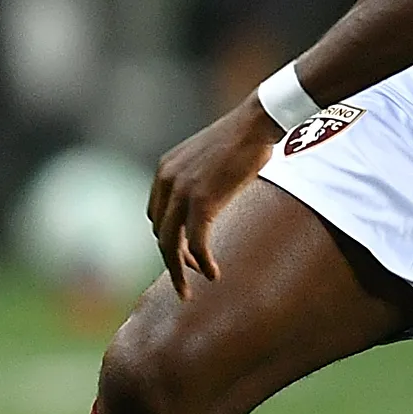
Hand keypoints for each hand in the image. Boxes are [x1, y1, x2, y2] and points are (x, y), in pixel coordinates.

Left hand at [147, 98, 280, 295]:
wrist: (256, 122)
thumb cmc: (241, 140)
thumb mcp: (208, 161)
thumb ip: (197, 182)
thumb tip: (205, 205)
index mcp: (164, 172)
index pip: (156, 216)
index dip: (169, 240)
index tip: (186, 255)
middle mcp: (166, 181)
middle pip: (160, 233)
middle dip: (171, 261)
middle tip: (182, 286)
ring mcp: (182, 191)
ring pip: (171, 243)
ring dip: (180, 270)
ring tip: (189, 291)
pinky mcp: (202, 201)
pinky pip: (196, 243)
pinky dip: (203, 262)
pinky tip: (213, 274)